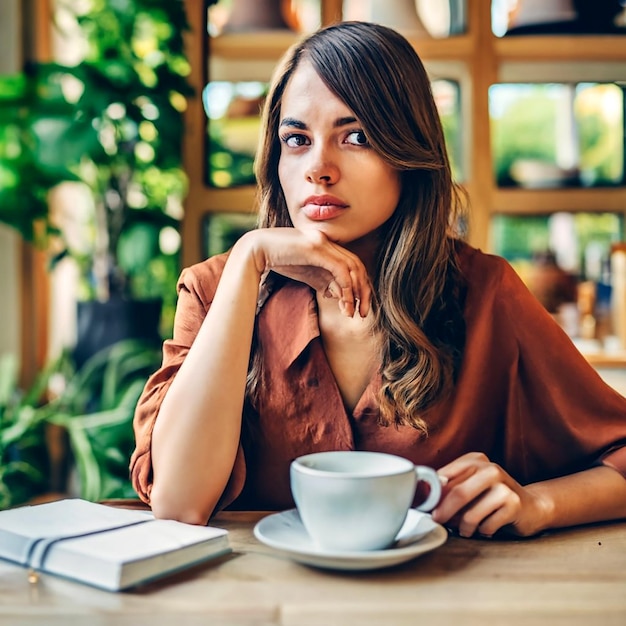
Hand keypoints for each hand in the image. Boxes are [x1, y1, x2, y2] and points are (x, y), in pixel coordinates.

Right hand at [240, 227, 371, 317]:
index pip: (353, 265)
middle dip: (363, 292)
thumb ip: (322, 280)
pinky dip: (346, 288)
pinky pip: (340, 269)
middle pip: (358, 266)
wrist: (255, 249)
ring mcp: (323, 243)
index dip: (359, 287)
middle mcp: (329, 242)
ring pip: (352, 269)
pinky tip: (343, 304)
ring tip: (351, 313)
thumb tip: (336, 293)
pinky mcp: (316, 248)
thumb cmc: (277, 260)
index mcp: (328, 246)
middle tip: (362, 313)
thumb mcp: (305, 273)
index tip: (356, 307)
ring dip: (355, 293)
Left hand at [431, 453, 549, 537]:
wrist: (531, 507)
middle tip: (438, 520)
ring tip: (465, 529)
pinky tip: (486, 528)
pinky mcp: (514, 504)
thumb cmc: (492, 497)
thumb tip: (425, 499)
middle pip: (457, 493)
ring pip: (471, 514)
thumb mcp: (471, 485)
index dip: (432, 494)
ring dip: (463, 527)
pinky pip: (486, 525)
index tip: (424, 506)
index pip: (445, 475)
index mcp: (475, 460)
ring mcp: (504, 485)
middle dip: (444, 512)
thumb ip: (450, 487)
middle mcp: (490, 469)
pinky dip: (482, 531)